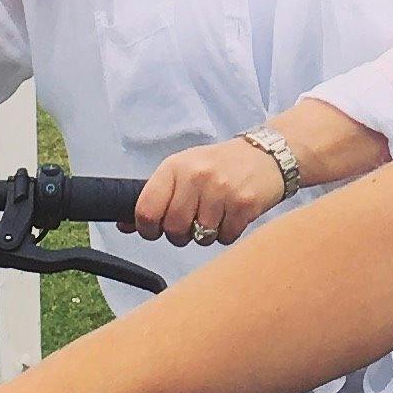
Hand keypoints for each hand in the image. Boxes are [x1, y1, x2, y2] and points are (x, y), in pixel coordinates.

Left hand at [131, 137, 288, 246]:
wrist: (267, 154)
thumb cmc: (219, 165)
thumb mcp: (184, 170)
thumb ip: (155, 196)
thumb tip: (124, 225)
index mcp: (175, 166)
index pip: (146, 210)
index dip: (147, 228)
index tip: (155, 229)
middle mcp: (196, 176)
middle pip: (173, 230)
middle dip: (180, 234)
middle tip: (191, 222)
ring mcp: (221, 190)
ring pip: (200, 238)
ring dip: (206, 234)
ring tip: (215, 213)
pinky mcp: (244, 204)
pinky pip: (225, 238)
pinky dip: (227, 233)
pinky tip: (232, 214)